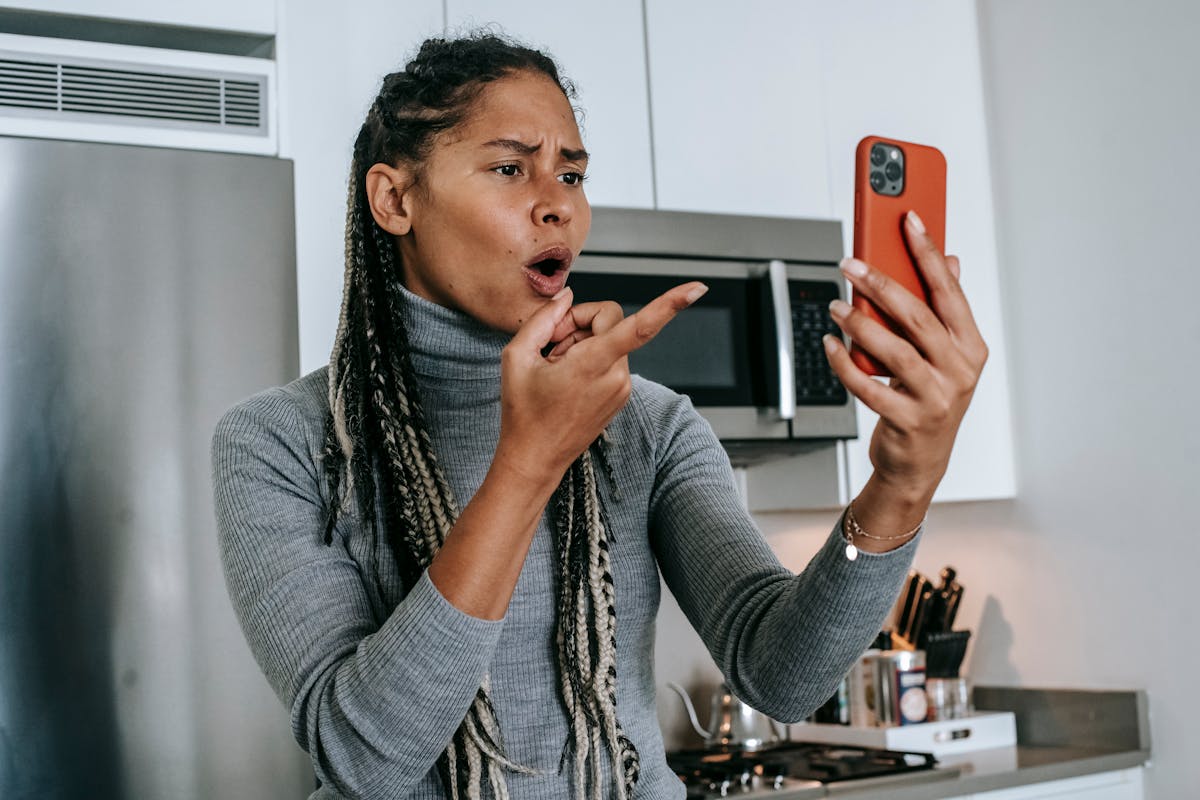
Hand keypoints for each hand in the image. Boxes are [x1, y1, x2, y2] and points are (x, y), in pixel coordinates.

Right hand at [495, 282, 707, 485]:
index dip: (671, 304)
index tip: (698, 289)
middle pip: (611, 320)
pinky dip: (590, 358)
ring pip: (611, 339)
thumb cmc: (522, 412)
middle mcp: (617, 376)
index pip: (641, 327)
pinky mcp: (622, 394)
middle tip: (550, 343)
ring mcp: (622, 387)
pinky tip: (568, 377)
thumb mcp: (517, 357)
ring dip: (583, 342)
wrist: (534, 458)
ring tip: (556, 366)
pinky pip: (612, 358)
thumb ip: (543, 318)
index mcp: (594, 364)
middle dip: (579, 322)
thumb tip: (568, 297)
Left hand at [823, 211, 988, 503]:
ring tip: (836, 305)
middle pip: (918, 317)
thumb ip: (944, 311)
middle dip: (882, 284)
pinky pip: (869, 387)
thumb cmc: (927, 400)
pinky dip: (846, 364)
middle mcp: (959, 370)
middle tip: (851, 263)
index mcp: (971, 346)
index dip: (928, 252)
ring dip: (860, 323)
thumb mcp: (944, 356)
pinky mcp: (909, 420)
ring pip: (894, 350)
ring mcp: (936, 397)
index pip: (950, 290)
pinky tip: (830, 344)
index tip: (909, 219)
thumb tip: (950, 260)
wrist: (920, 463)